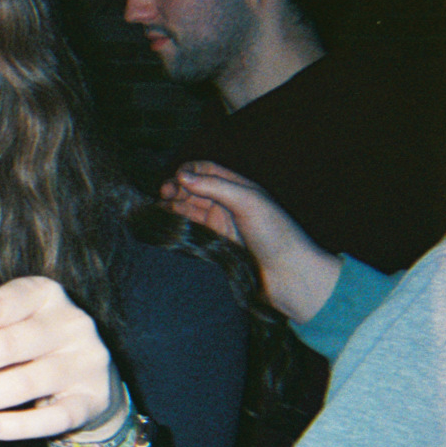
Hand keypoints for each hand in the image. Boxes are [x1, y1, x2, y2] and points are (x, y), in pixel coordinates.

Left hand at [0, 276, 121, 440]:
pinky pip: (48, 420)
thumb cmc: (31, 349)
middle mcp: (69, 322)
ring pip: (19, 385)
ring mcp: (85, 362)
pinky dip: (10, 426)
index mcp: (42, 293)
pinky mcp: (93, 402)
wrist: (95, 382)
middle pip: (0, 346)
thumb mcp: (7, 328)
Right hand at [160, 161, 341, 322]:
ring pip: (187, 210)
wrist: (288, 275)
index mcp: (238, 189)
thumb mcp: (248, 202)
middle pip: (193, 190)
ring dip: (171, 208)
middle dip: (175, 189)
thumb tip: (182, 175)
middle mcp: (227, 205)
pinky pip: (189, 231)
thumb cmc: (275, 234)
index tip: (175, 180)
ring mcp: (220, 226)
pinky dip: (175, 227)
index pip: (206, 171)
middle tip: (162, 196)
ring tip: (157, 211)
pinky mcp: (213, 246)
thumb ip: (215, 186)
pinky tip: (165, 226)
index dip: (188, 172)